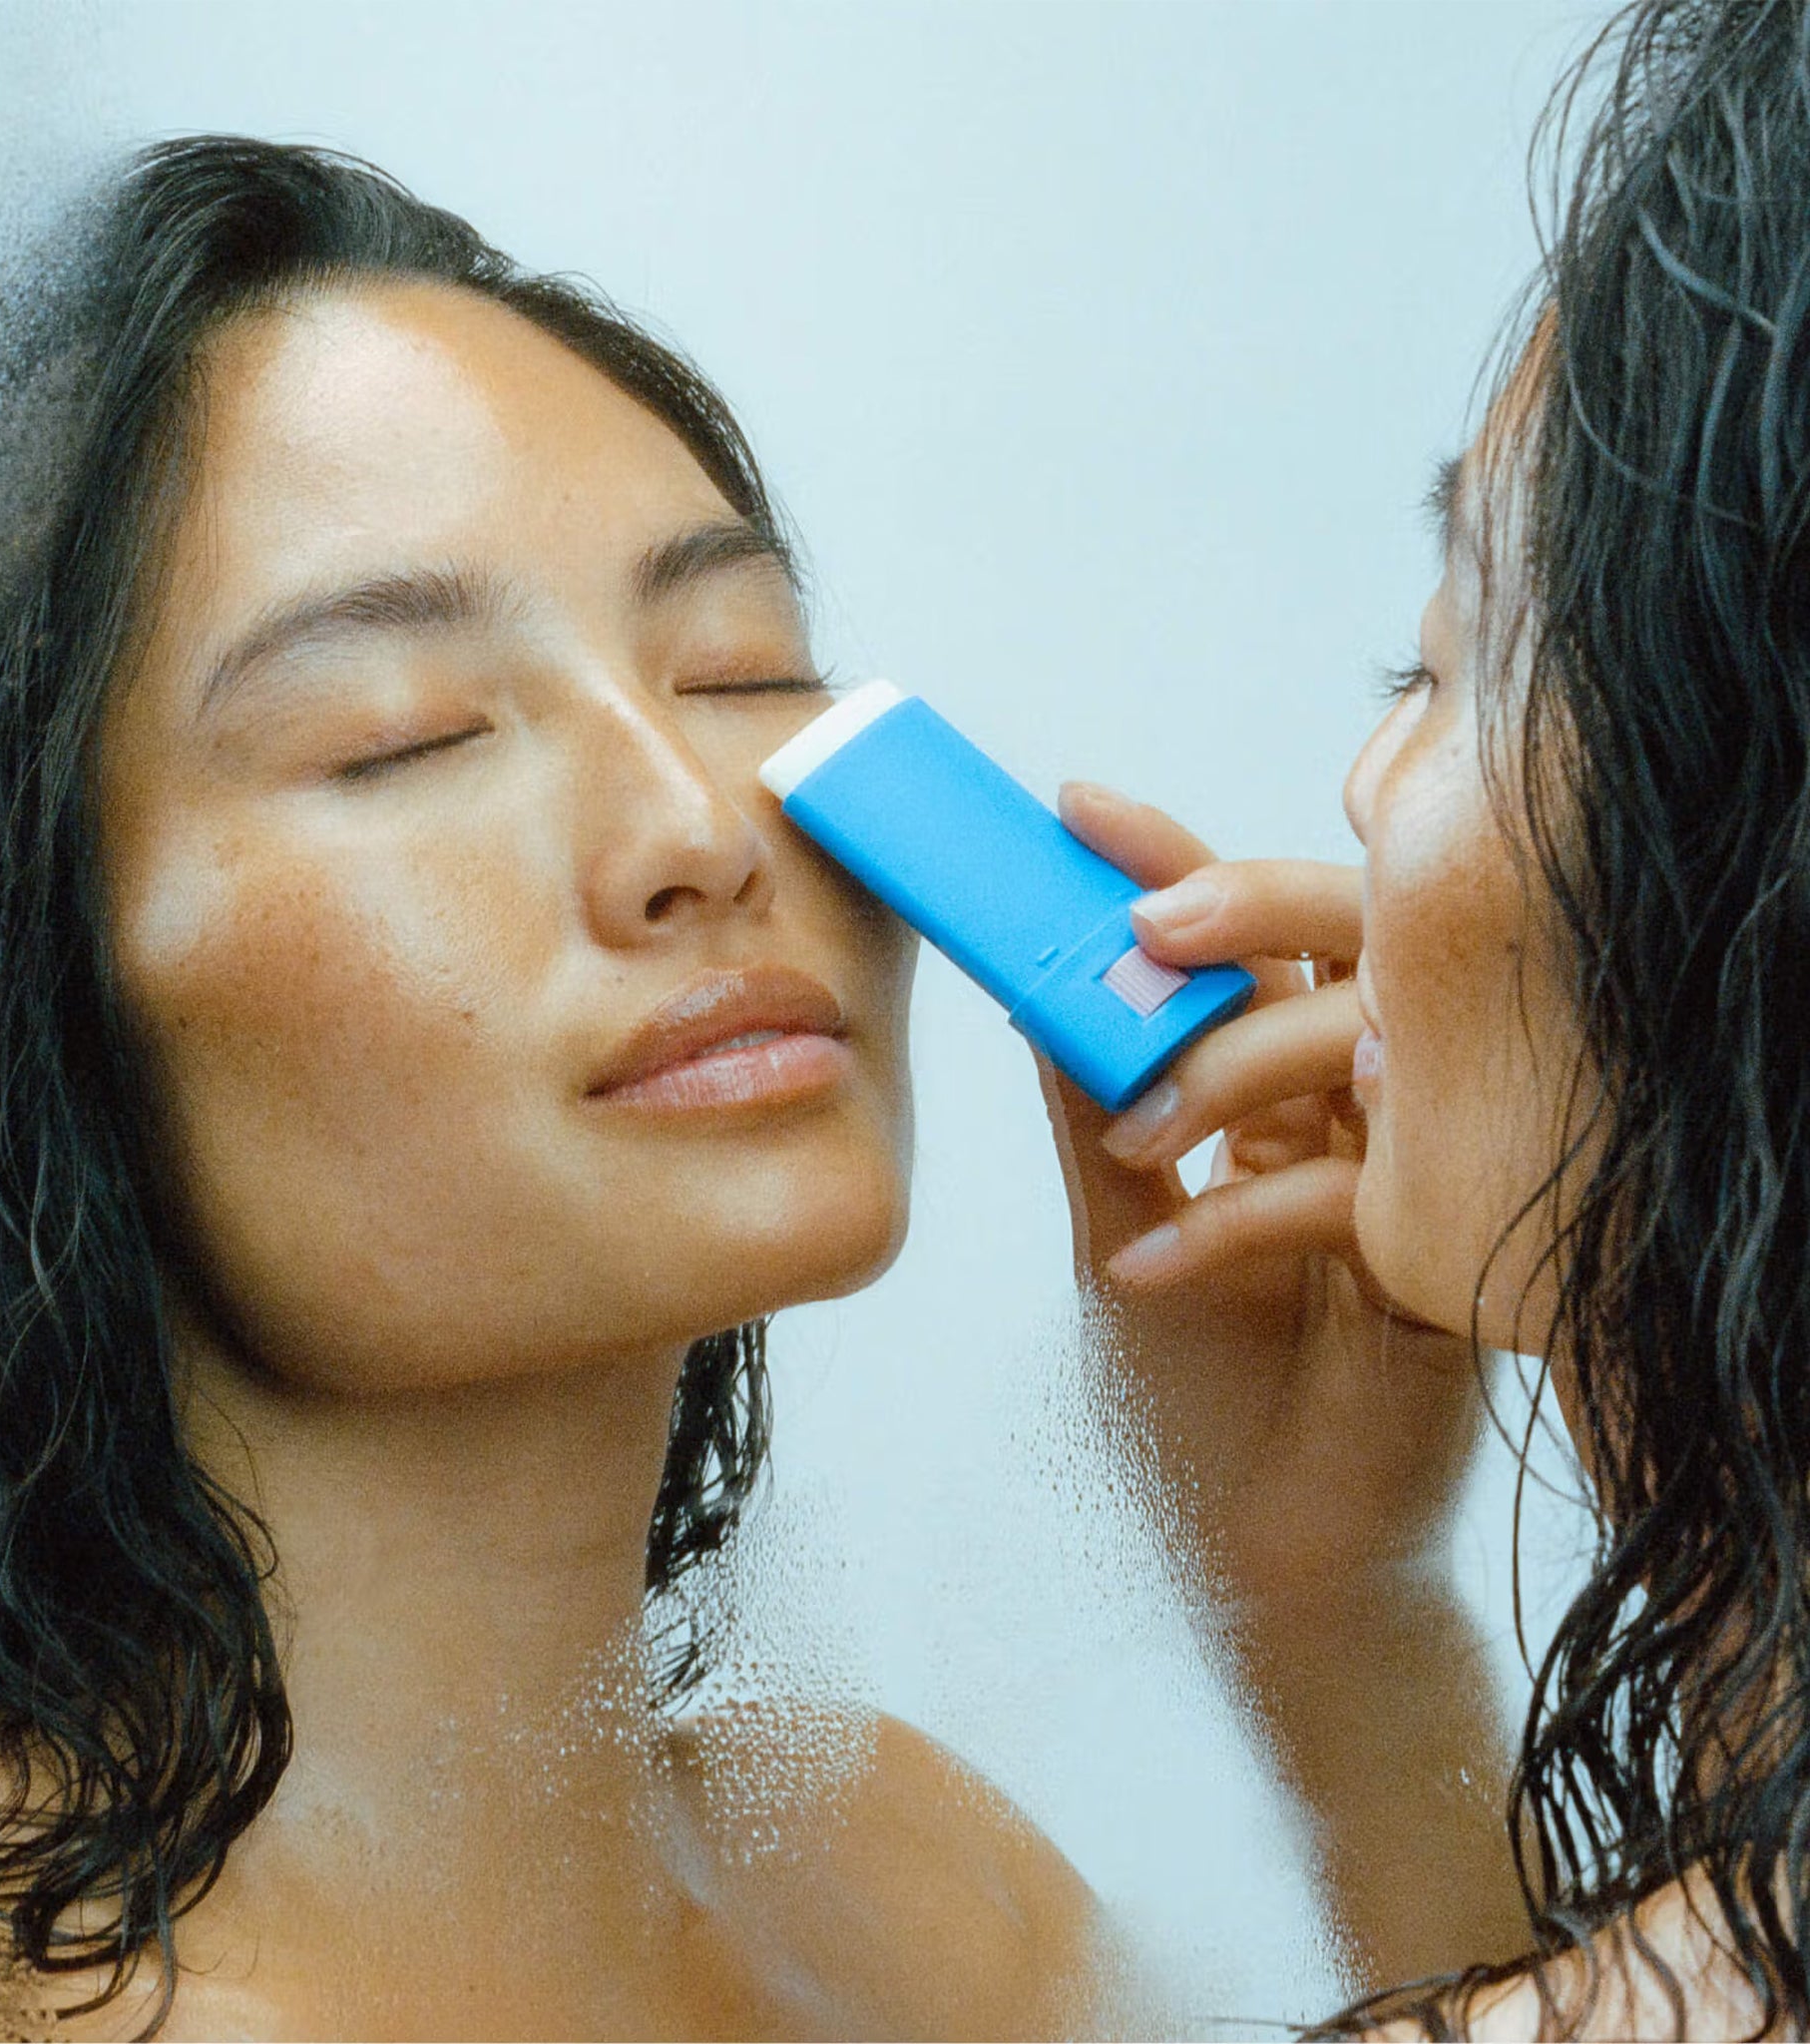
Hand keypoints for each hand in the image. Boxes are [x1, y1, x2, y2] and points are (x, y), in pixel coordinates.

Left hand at [1041, 785, 1528, 1990]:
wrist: (1268, 1559)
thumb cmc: (1204, 1392)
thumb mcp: (1119, 1228)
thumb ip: (1091, 1115)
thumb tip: (1034, 996)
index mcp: (1291, 1086)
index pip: (1248, 943)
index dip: (1176, 867)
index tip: (1076, 808)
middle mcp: (1367, 1110)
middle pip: (1343, 946)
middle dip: (1241, 909)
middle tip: (1140, 919)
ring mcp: (1414, 1181)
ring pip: (1357, 1050)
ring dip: (1226, 1072)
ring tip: (1132, 1135)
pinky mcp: (1435, 1271)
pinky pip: (1348, 1200)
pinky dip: (1232, 1226)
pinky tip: (1145, 1270)